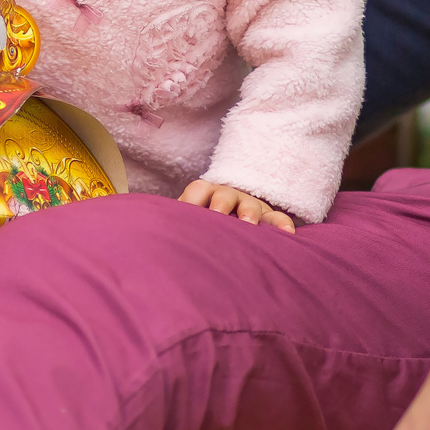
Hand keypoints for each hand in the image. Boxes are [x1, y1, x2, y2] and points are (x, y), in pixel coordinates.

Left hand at [181, 178, 295, 231]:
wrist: (226, 225)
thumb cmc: (199, 229)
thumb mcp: (185, 224)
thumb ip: (171, 228)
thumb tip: (141, 241)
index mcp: (204, 195)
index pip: (198, 189)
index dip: (192, 201)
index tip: (188, 216)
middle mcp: (227, 197)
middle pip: (224, 195)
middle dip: (221, 205)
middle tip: (217, 217)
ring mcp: (249, 206)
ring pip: (252, 205)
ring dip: (250, 214)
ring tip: (249, 226)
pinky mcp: (268, 219)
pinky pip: (278, 219)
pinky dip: (282, 225)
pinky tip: (288, 236)